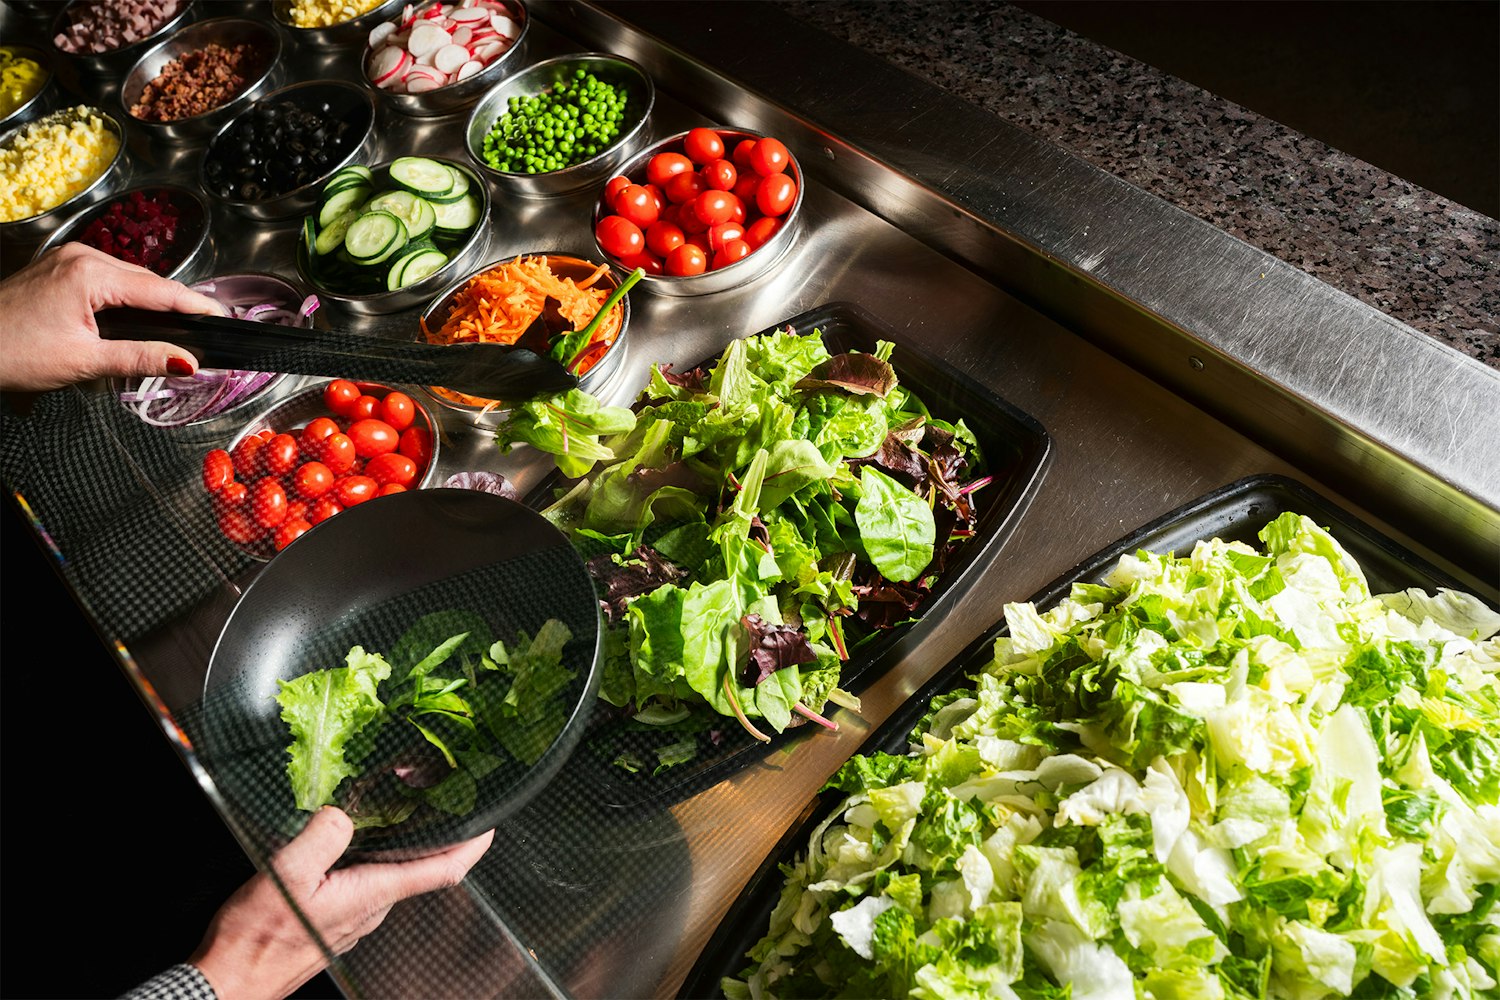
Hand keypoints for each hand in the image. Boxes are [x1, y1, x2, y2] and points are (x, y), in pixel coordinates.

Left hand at [0, 242, 222, 392]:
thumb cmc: (11, 352)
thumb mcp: (84, 361)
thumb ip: (141, 359)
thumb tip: (187, 362)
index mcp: (90, 274)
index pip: (160, 290)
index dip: (196, 306)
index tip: (224, 318)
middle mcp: (81, 256)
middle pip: (148, 281)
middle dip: (178, 304)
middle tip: (207, 328)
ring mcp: (68, 259)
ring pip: (129, 278)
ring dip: (152, 300)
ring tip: (179, 324)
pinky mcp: (59, 268)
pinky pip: (107, 278)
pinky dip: (128, 296)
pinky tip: (137, 315)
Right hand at [189, 807, 494, 999]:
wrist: (229, 982)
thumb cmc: (256, 940)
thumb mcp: (287, 875)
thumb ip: (323, 838)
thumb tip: (344, 813)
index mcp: (372, 894)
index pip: (442, 870)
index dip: (472, 845)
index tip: (489, 822)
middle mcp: (373, 908)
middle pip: (421, 866)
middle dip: (435, 831)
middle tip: (438, 794)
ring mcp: (356, 917)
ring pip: (393, 872)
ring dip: (402, 841)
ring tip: (399, 805)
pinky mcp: (337, 918)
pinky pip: (367, 880)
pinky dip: (373, 855)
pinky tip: (355, 838)